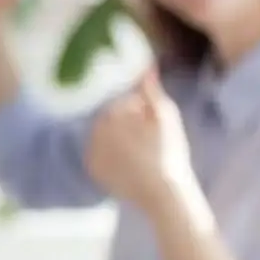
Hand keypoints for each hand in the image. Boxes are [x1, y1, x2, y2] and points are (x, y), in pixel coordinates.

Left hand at [85, 68, 196, 210]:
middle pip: (110, 120)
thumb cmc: (169, 151)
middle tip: (148, 142)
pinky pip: (98, 154)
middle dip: (127, 125)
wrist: (163, 192)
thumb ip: (152, 90)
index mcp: (111, 114)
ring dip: (118, 140)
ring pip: (103, 136)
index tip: (153, 127)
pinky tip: (128, 164)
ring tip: (140, 154)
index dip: (140, 112)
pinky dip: (109, 156)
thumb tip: (146, 66)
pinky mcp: (91, 168)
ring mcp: (90, 150)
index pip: (122, 104)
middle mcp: (94, 130)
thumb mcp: (166, 115)